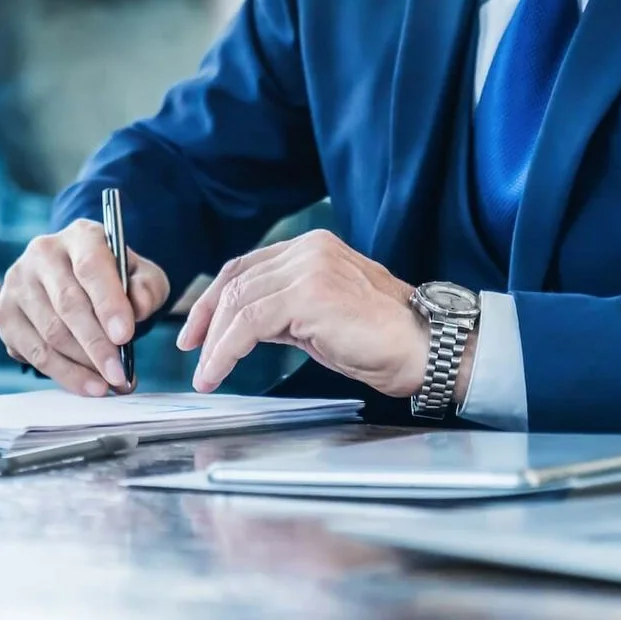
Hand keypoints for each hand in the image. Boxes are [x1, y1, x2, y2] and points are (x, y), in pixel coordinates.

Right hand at [0, 221, 169, 395]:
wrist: (78, 280)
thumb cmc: (114, 279)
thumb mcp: (141, 276)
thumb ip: (147, 288)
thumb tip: (138, 308)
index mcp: (80, 235)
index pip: (91, 267)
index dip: (108, 303)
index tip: (125, 336)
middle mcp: (43, 253)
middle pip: (68, 304)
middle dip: (97, 346)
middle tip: (119, 375)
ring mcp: (18, 282)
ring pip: (50, 332)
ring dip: (81, 365)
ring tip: (108, 384)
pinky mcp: (5, 312)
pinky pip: (33, 351)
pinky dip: (62, 373)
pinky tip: (86, 384)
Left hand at [176, 229, 463, 401]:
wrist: (429, 348)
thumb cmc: (385, 340)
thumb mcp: (322, 319)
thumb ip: (285, 312)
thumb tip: (247, 326)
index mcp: (313, 249)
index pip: (247, 267)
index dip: (216, 298)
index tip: (198, 328)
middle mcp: (309, 249)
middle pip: (236, 280)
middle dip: (207, 318)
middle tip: (191, 350)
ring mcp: (309, 268)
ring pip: (239, 302)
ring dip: (214, 341)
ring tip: (205, 371)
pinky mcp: (309, 294)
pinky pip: (249, 323)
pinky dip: (226, 350)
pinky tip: (217, 370)